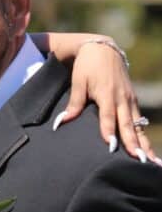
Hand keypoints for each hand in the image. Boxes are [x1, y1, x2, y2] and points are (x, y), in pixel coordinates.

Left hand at [57, 40, 158, 163]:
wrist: (103, 50)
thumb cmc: (87, 67)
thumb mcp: (78, 82)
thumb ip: (74, 104)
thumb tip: (61, 122)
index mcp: (107, 94)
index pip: (108, 117)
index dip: (109, 131)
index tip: (111, 146)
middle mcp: (122, 99)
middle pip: (128, 125)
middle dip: (134, 144)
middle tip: (139, 160)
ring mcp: (130, 101)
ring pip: (138, 126)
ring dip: (144, 144)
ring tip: (151, 162)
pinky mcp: (133, 102)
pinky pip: (139, 123)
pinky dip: (144, 137)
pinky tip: (149, 151)